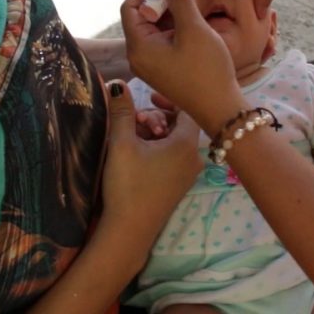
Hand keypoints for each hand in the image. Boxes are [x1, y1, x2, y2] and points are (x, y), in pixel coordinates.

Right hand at [100, 80, 202, 240]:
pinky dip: (159, 148)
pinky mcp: (179, 187)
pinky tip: (138, 154)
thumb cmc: (127, 184)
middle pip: (181, 125)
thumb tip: (118, 83)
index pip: (187, 109)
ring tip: (133, 136)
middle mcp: (195, 159)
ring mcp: (188, 175)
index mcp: (187, 144)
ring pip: (176, 142)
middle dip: (157, 117)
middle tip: (136, 120)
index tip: (148, 98)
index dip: (168, 99)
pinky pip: (174, 157)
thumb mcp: (121, 143)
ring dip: (155, 133)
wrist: (129, 231)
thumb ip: (121, 110)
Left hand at [121, 0, 247, 130]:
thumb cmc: (206, 70)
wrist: (221, 109)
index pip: (130, 6)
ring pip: (154, 27)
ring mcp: (152, 64)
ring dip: (170, 10)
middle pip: (141, 16)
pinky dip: (175, 25)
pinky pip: (164, 39)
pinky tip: (194, 19)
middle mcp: (139, 56)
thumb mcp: (194, 29)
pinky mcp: (165, 68)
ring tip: (192, 1)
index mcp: (138, 47)